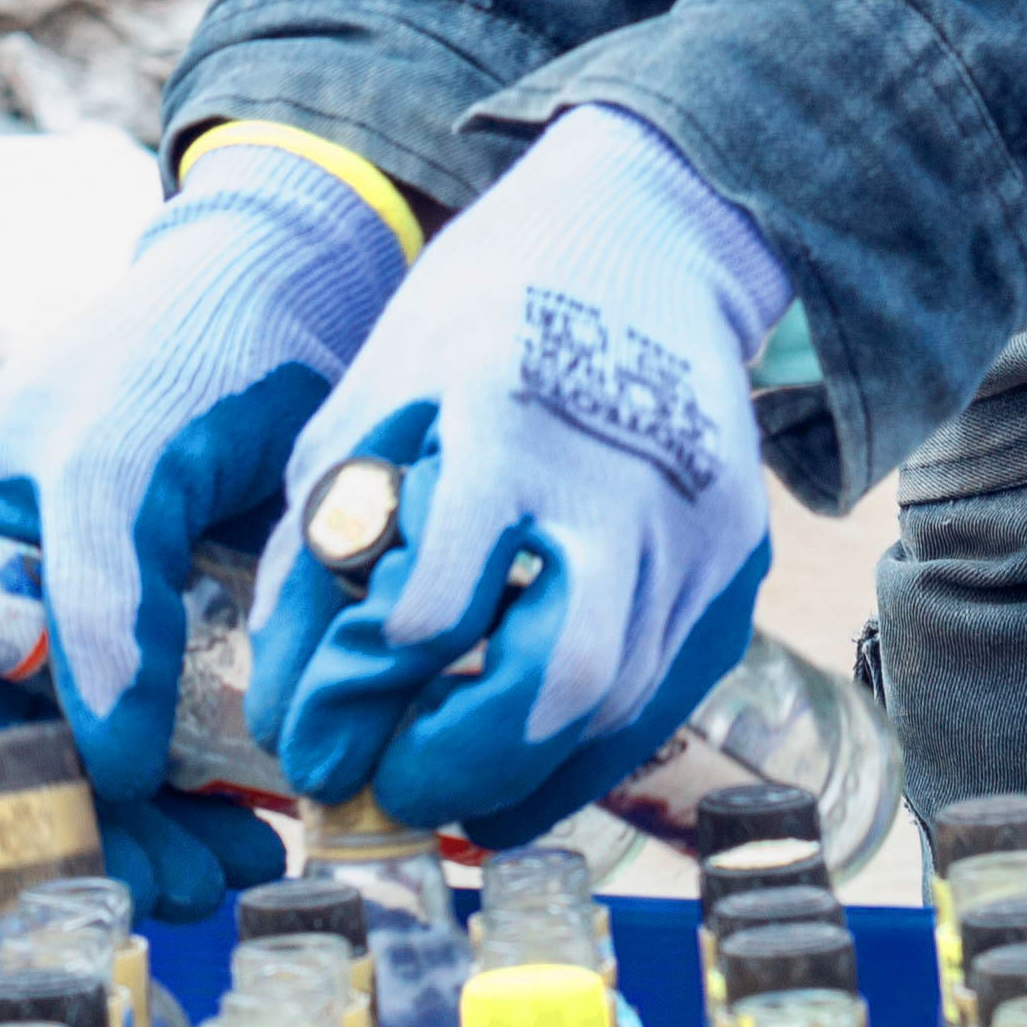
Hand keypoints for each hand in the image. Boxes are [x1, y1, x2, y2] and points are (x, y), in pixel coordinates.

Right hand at [0, 138, 405, 912]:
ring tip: (226, 866)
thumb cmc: (180, 349)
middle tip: (154, 894)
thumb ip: (101, 601)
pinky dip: (197, 797)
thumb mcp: (122, 457)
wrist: (295, 292)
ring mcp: (68, 624)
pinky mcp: (152, 639)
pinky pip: (156, 748)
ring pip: (83, 770)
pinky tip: (255, 823)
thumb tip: (101, 765)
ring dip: (144, 834)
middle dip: (65, 842)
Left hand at [248, 102, 782, 847]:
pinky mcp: (736, 555)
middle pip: (560, 680)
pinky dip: (590, 747)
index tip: (311, 741)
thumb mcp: (368, 402)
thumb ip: (316, 556)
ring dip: (524, 775)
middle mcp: (621, 476)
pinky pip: (667, 690)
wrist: (649, 234)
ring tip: (445, 788)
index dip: (360, 695)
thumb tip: (289, 717)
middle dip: (462, 765)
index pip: (435, 604)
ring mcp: (697, 522)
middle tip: (392, 792)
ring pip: (621, 707)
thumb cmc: (482, 317)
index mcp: (503, 416)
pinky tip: (525, 760)